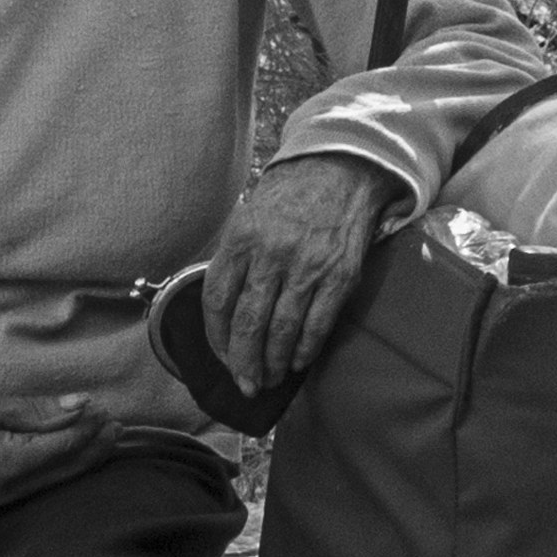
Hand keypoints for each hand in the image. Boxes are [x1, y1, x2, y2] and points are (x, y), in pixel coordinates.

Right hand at [0, 383, 109, 505]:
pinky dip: (55, 471)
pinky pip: (32, 488)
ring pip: (51, 484)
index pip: (63, 448)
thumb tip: (81, 407)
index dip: (90, 430)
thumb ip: (35, 410)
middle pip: (63, 472)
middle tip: (117, 427)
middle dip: (93, 450)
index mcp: (3, 466)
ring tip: (103, 441)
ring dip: (79, 462)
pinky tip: (66, 458)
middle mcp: (2, 492)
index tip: (108, 411)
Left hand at [203, 156, 396, 396]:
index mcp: (241, 239)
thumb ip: (234, 262)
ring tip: (269, 379)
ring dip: (274, 363)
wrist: (341, 172)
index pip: (216, 300)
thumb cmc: (288, 199)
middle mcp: (271, 254)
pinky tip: (298, 363)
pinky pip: (318, 324)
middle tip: (244, 384)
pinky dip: (306, 350)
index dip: (216, 337)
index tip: (221, 356)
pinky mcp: (340, 276)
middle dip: (243, 362)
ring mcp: (307, 266)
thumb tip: (222, 315)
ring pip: (282, 330)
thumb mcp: (248, 219)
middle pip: (248, 322)